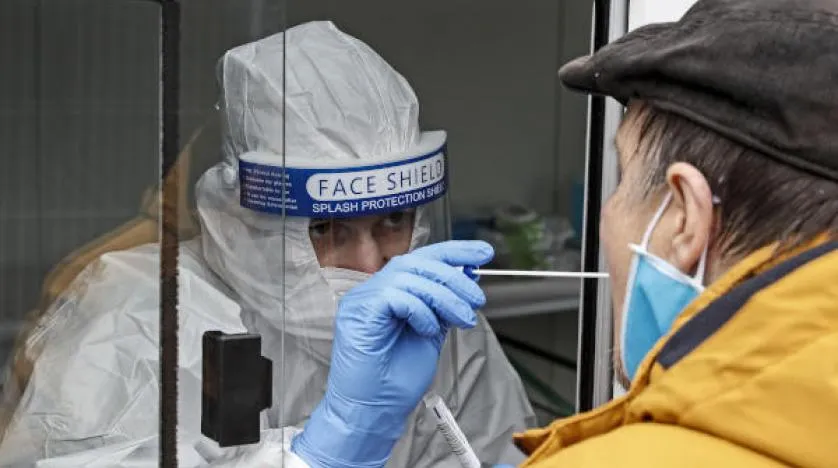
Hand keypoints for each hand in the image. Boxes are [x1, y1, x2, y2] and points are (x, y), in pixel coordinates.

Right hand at [292, 240, 493, 467]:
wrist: (373, 411)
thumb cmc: (395, 381)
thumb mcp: (432, 333)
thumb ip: (444, 305)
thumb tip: (468, 277)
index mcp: (390, 292)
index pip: (422, 258)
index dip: (454, 251)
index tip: (483, 253)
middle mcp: (373, 291)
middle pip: (418, 262)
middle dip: (455, 276)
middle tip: (476, 298)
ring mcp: (363, 299)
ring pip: (411, 276)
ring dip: (445, 296)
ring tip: (462, 318)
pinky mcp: (359, 311)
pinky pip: (397, 295)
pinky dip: (421, 310)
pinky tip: (428, 330)